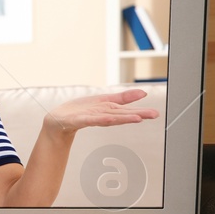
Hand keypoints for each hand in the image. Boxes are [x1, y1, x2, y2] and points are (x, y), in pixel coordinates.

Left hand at [43, 89, 158, 137]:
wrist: (59, 120)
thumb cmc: (81, 110)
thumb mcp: (105, 101)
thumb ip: (123, 98)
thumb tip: (143, 93)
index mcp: (109, 111)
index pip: (127, 111)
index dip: (142, 111)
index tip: (155, 114)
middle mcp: (102, 115)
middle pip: (122, 115)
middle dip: (138, 115)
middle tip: (153, 115)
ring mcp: (91, 118)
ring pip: (110, 117)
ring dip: (123, 118)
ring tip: (137, 118)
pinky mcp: (79, 119)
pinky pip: (91, 119)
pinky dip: (100, 119)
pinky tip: (109, 118)